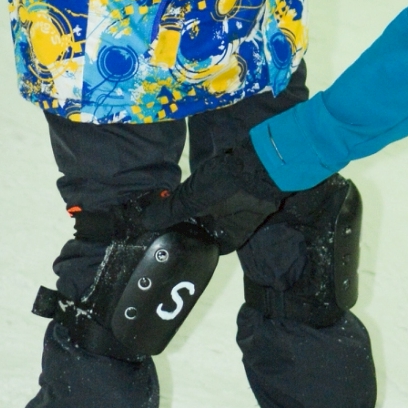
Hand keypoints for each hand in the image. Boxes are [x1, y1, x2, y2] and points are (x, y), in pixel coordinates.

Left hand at [133, 134, 283, 252]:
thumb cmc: (230, 188)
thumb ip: (170, 212)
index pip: (204, 249)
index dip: (186, 242)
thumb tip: (144, 223)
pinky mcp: (241, 189)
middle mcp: (236, 227)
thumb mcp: (194, 200)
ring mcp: (241, 207)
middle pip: (206, 228)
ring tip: (174, 198)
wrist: (262, 159)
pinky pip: (218, 196)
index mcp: (228, 239)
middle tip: (165, 212)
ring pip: (211, 211)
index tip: (166, 233)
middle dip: (188, 221)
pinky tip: (192, 184)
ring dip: (196, 205)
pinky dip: (205, 192)